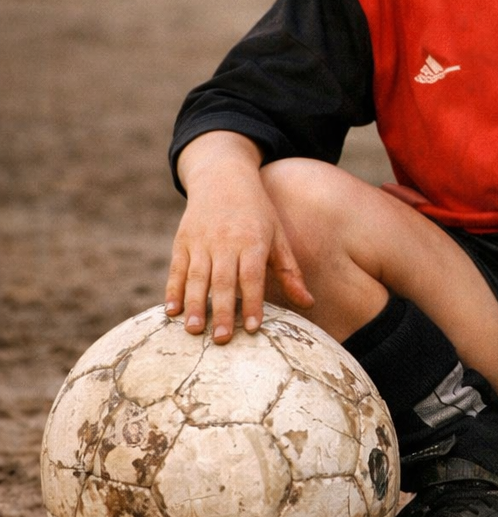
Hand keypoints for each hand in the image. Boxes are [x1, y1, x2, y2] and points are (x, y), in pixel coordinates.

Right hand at [164, 134, 313, 343]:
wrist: (222, 177)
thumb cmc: (257, 212)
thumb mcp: (277, 236)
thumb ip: (290, 272)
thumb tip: (308, 304)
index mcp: (252, 241)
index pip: (252, 276)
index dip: (252, 302)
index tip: (252, 328)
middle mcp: (225, 242)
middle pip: (222, 281)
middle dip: (221, 311)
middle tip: (221, 340)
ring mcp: (201, 241)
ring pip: (196, 277)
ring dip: (194, 304)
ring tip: (193, 331)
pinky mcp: (182, 241)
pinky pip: (176, 269)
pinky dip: (172, 290)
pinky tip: (171, 311)